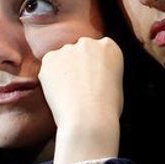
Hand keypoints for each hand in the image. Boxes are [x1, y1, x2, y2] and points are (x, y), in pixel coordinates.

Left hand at [38, 37, 123, 163]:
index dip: (95, 68)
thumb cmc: (106, 110)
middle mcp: (89, 43)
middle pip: (80, 51)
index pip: (99, 50)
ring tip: (69, 95)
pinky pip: (49, 68)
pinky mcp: (49, 58)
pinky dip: (50, 80)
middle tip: (79, 89)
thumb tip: (91, 75)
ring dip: (64, 72)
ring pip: (63, 60)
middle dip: (78, 65)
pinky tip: (59, 95)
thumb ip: (103, 72)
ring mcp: (67, 49)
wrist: (88, 120)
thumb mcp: (116, 85)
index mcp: (109, 47)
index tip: (94, 82)